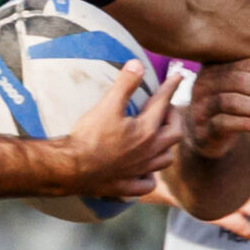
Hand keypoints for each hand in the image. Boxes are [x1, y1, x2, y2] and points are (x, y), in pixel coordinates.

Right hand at [52, 63, 184, 199]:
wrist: (71, 168)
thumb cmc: (89, 137)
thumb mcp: (107, 105)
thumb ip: (125, 84)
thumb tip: (138, 63)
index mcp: (146, 130)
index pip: (163, 103)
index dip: (170, 87)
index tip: (178, 76)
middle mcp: (149, 152)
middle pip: (173, 133)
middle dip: (173, 117)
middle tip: (165, 108)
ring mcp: (139, 170)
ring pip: (165, 160)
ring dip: (165, 146)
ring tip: (158, 137)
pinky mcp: (126, 186)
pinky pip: (147, 183)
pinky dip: (149, 176)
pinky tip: (144, 170)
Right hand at [182, 58, 249, 159]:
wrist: (208, 136)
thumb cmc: (233, 106)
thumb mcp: (246, 89)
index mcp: (216, 66)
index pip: (246, 64)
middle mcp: (204, 83)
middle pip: (239, 81)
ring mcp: (201, 107)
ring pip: (232, 102)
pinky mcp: (203, 130)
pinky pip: (225, 124)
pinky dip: (249, 124)